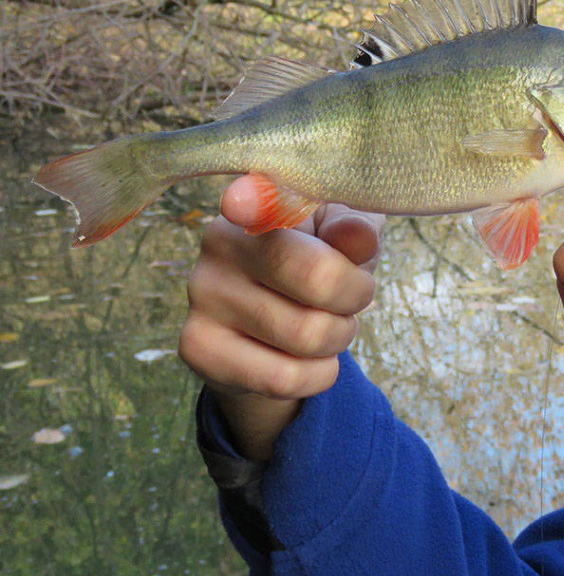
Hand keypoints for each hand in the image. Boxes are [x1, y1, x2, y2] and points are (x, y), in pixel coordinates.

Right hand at [178, 175, 381, 459]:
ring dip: (339, 337)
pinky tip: (312, 361)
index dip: (250, 198)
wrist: (280, 325)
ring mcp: (201, 294)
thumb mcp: (347, 236)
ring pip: (306, 335)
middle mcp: (220, 241)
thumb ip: (356, 229)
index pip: (257, 199)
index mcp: (260, 202)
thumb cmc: (322, 260)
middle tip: (354, 296)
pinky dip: (318, 376)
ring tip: (329, 324)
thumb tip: (355, 236)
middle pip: (317, 278)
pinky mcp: (196, 346)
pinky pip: (282, 378)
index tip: (240, 201)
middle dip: (355, 298)